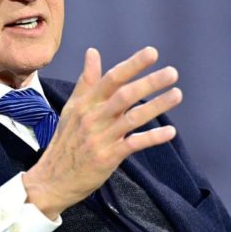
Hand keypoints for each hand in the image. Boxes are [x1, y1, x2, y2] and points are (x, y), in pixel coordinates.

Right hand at [22, 47, 181, 218]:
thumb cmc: (66, 140)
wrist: (53, 179)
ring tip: (177, 94)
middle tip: (172, 72)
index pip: (111, 78)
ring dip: (156, 106)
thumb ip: (86, 80)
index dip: (132, 65)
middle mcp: (93, 118)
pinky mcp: (107, 157)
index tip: (152, 53)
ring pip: (132, 118)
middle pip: (124, 95)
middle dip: (149, 82)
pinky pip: (133, 144)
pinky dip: (152, 137)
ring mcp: (100, 138)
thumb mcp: (72, 108)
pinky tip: (170, 131)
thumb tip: (92, 52)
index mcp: (86, 103)